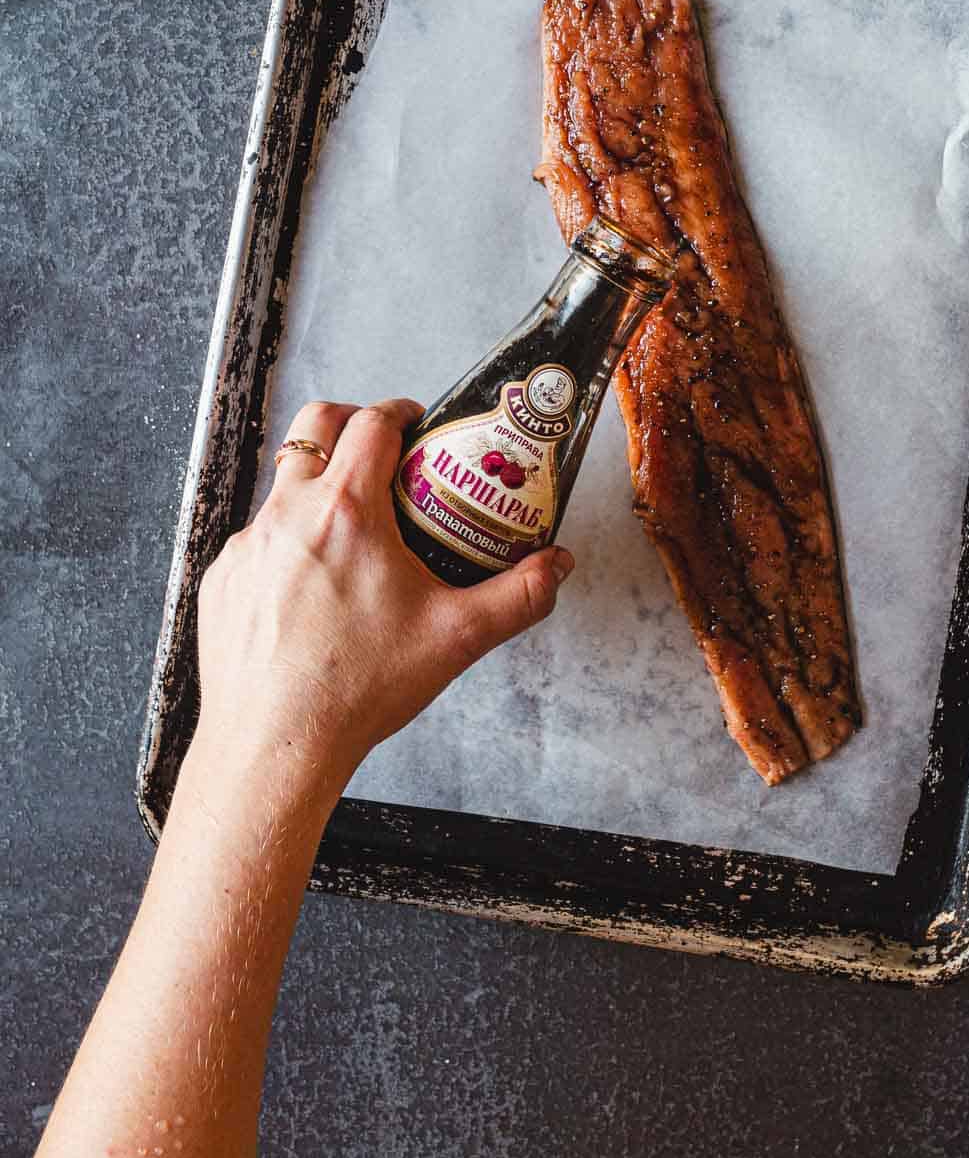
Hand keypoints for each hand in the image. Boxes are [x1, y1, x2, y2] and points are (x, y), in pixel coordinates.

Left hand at [189, 397, 573, 807]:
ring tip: (352, 529)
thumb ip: (518, 595)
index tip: (416, 422)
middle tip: (380, 452)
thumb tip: (556, 566)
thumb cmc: (359, 689)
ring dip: (316, 487)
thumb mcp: (456, 636)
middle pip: (313, 425)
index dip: (399, 411)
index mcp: (347, 511)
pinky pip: (256, 539)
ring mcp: (247, 545)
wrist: (276, 746)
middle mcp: (288, 513)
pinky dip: (286, 543)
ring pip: (282, 484)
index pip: (371, 422)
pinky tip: (312, 588)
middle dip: (348, 422)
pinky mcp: (223, 580)